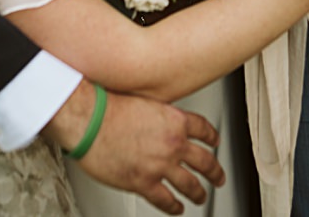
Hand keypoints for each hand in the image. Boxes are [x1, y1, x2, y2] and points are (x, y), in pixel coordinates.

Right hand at [47, 81, 224, 213]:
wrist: (90, 121)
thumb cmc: (109, 107)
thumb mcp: (145, 101)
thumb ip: (158, 115)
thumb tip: (159, 122)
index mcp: (175, 120)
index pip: (203, 130)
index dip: (212, 138)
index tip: (215, 142)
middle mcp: (173, 143)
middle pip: (205, 161)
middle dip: (215, 171)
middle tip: (218, 176)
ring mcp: (160, 165)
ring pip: (190, 184)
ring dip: (198, 193)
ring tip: (201, 196)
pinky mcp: (143, 182)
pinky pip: (165, 200)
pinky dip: (174, 207)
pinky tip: (177, 209)